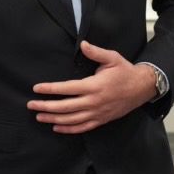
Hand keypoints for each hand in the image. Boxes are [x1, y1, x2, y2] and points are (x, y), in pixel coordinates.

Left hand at [28, 40, 153, 134]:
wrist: (142, 88)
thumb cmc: (125, 72)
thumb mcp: (112, 58)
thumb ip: (96, 52)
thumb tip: (83, 44)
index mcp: (94, 86)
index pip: (67, 89)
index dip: (50, 89)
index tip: (37, 88)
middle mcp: (94, 102)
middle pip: (65, 107)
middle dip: (46, 106)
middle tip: (31, 105)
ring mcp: (97, 113)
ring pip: (71, 120)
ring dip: (53, 119)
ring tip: (39, 116)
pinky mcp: (101, 120)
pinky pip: (82, 128)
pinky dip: (68, 129)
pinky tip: (56, 127)